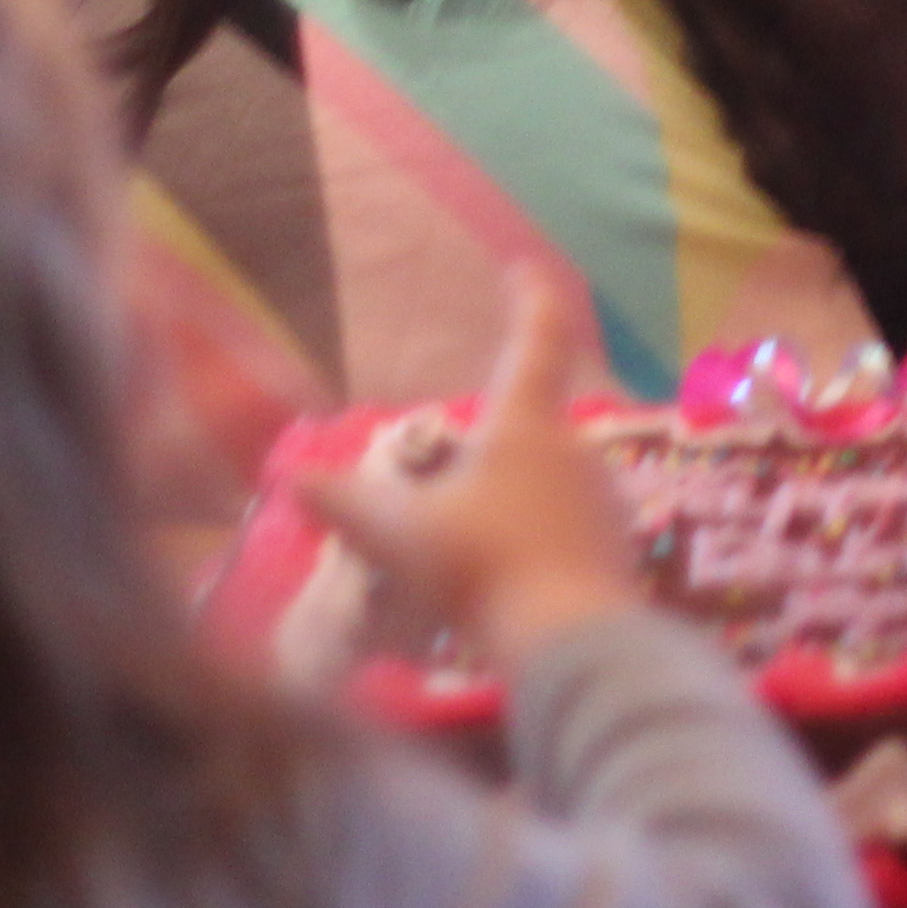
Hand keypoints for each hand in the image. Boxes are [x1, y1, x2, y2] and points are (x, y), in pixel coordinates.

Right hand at [300, 271, 639, 669]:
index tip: (521, 266)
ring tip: (465, 530)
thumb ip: (346, 503)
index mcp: (526, 422)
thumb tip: (291, 477)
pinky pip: (565, 525)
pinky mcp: (615, 545)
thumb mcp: (398, 534)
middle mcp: (574, 446)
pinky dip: (532, 536)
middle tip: (451, 463)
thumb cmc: (483, 566)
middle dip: (494, 434)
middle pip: (531, 419)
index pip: (537, 336)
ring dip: (511, 492)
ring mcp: (602, 495)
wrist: (572, 641)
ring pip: (548, 477)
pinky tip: (501, 575)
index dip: (529, 296)